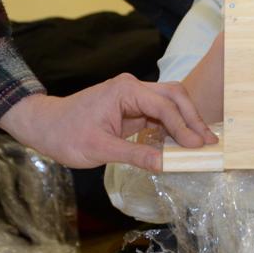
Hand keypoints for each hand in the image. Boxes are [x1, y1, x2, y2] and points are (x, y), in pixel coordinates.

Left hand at [0, 74, 217, 171]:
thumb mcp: (100, 149)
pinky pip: (158, 113)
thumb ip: (135, 155)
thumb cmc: (66, 135)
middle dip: (192, 118)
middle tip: (209, 141)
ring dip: (185, 122)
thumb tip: (165, 165)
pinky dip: (172, 127)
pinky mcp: (131, 107)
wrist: (44, 126)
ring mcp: (133, 96)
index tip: (198, 146)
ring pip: (169, 103)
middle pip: (174, 96)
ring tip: (200, 142)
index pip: (164, 106)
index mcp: (126, 90)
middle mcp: (133, 87)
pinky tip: (180, 143)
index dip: (183, 127)